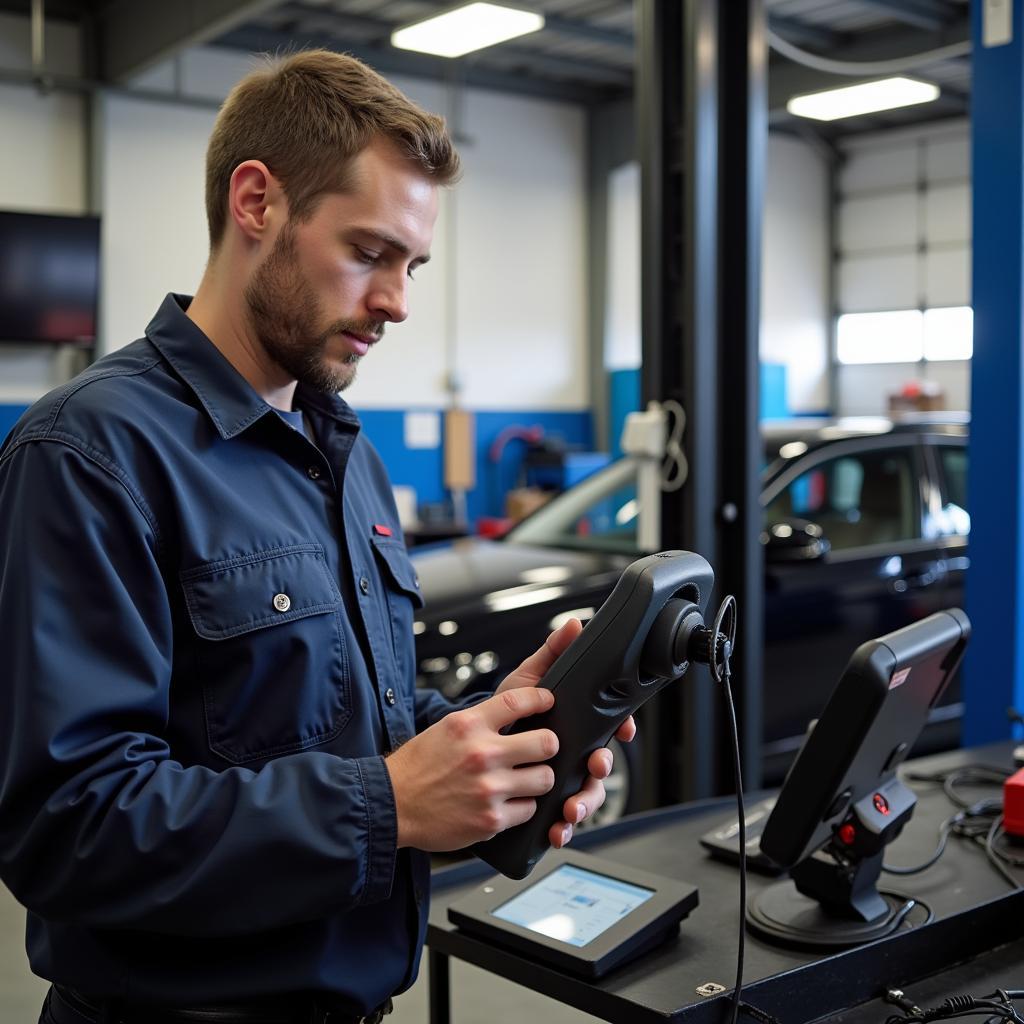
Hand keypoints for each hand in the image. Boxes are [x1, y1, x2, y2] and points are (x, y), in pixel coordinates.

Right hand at [385, 685, 559, 851]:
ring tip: (524, 780)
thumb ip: (481, 721)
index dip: (541, 699)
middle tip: (540, 751)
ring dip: (537, 780)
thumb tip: (517, 713)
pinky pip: (529, 810)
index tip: (548, 702)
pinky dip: (522, 807)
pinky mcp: (491, 820)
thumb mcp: (446, 728)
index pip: (519, 701)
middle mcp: (482, 754)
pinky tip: (507, 803)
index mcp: (469, 725)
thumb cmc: (419, 766)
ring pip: (545, 779)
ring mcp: (489, 789)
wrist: (392, 804)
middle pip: (547, 743)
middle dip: (547, 746)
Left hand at [496, 618, 636, 848]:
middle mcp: (572, 755)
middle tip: (593, 767)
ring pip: (586, 796)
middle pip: (601, 765)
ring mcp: (560, 782)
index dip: (623, 728)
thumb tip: (574, 624)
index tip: (622, 730)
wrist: (460, 751)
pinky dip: (564, 829)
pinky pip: (562, 821)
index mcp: (575, 726)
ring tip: (571, 810)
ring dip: (585, 804)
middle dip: (602, 769)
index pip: (610, 727)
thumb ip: (551, 654)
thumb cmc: (499, 713)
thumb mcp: (522, 682)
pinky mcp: (544, 806)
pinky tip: (556, 833)